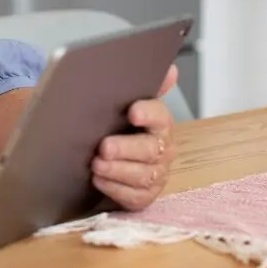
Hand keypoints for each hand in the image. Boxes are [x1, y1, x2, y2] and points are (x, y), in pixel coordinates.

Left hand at [91, 65, 178, 210]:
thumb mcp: (115, 102)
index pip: (159, 115)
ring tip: (96, 165)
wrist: (99, 154)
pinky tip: (98, 181)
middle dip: (127, 149)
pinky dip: (116, 189)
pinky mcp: (144, 195)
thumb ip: (139, 85)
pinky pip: (136, 196)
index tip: (132, 111)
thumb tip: (170, 70)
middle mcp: (162, 148)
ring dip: (118, 171)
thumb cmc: (110, 125)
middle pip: (151, 149)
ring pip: (144, 175)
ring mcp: (155, 173)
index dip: (148, 113)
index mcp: (158, 122)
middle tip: (104, 147)